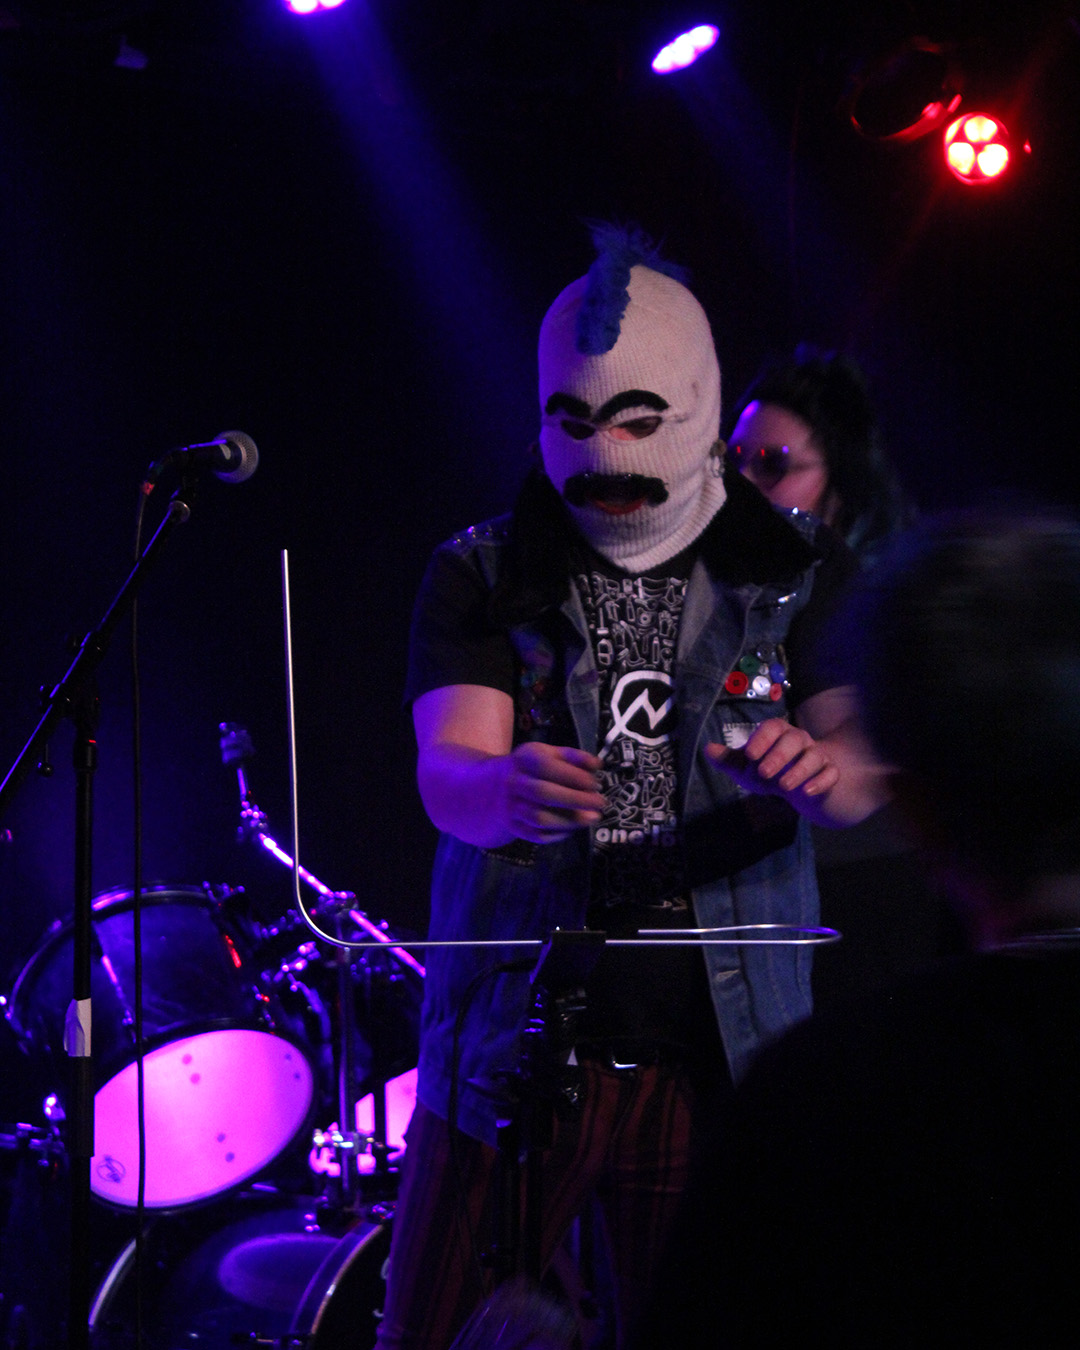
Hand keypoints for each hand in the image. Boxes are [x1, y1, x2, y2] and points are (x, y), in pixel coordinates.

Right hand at [495, 742, 606, 843]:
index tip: (594, 784)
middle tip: (600, 803)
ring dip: (570, 820)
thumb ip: (573, 757)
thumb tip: (596, 765)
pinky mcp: (513, 826)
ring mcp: (511, 806)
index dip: (573, 776)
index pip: (547, 767)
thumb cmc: (532, 768)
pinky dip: (557, 834)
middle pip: (543, 793)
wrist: (494, 787)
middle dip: (576, 800)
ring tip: (591, 817)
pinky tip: (573, 828)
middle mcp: (513, 782)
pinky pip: (536, 835)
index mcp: (524, 759)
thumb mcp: (548, 754)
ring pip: (539, 818)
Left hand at [706, 719, 838, 810]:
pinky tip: (807, 792)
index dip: (762, 739)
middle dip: (778, 755)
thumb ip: (730, 759)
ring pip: (814, 757)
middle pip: (794, 739)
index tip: (750, 755)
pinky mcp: (830, 774)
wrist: (802, 787)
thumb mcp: (748, 767)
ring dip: (799, 771)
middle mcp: (800, 741)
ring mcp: (817, 756)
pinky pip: (830, 774)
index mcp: (778, 734)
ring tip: (784, 787)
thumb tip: (708, 749)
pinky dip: (820, 782)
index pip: (772, 727)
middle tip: (764, 773)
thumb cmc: (771, 771)